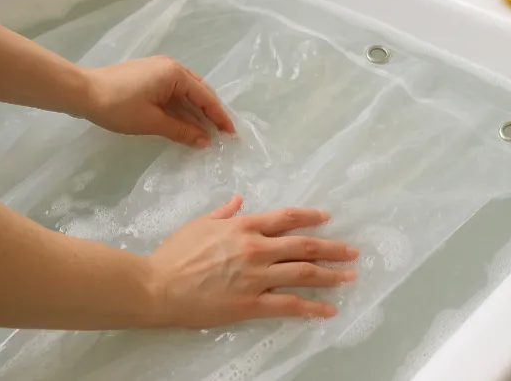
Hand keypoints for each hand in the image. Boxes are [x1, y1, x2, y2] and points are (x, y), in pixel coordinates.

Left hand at [81, 56, 234, 147]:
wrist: (81, 92)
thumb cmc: (118, 106)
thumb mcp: (152, 122)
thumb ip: (182, 130)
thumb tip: (205, 141)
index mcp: (175, 74)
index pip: (205, 97)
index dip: (219, 116)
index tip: (231, 133)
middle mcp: (171, 67)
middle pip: (199, 91)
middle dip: (211, 112)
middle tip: (222, 132)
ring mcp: (158, 70)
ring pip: (185, 92)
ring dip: (196, 111)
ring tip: (207, 129)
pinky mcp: (147, 76)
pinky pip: (173, 92)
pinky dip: (182, 107)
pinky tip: (185, 121)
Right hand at [146, 196, 357, 328]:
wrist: (157, 286)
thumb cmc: (175, 254)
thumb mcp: (200, 224)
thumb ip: (224, 213)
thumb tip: (239, 201)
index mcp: (244, 226)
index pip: (287, 218)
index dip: (310, 217)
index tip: (327, 218)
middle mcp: (256, 248)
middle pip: (304, 245)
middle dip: (332, 248)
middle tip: (353, 252)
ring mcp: (256, 276)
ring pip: (303, 273)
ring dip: (331, 275)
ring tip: (349, 277)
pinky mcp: (251, 303)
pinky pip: (289, 305)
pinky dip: (311, 308)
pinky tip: (328, 310)